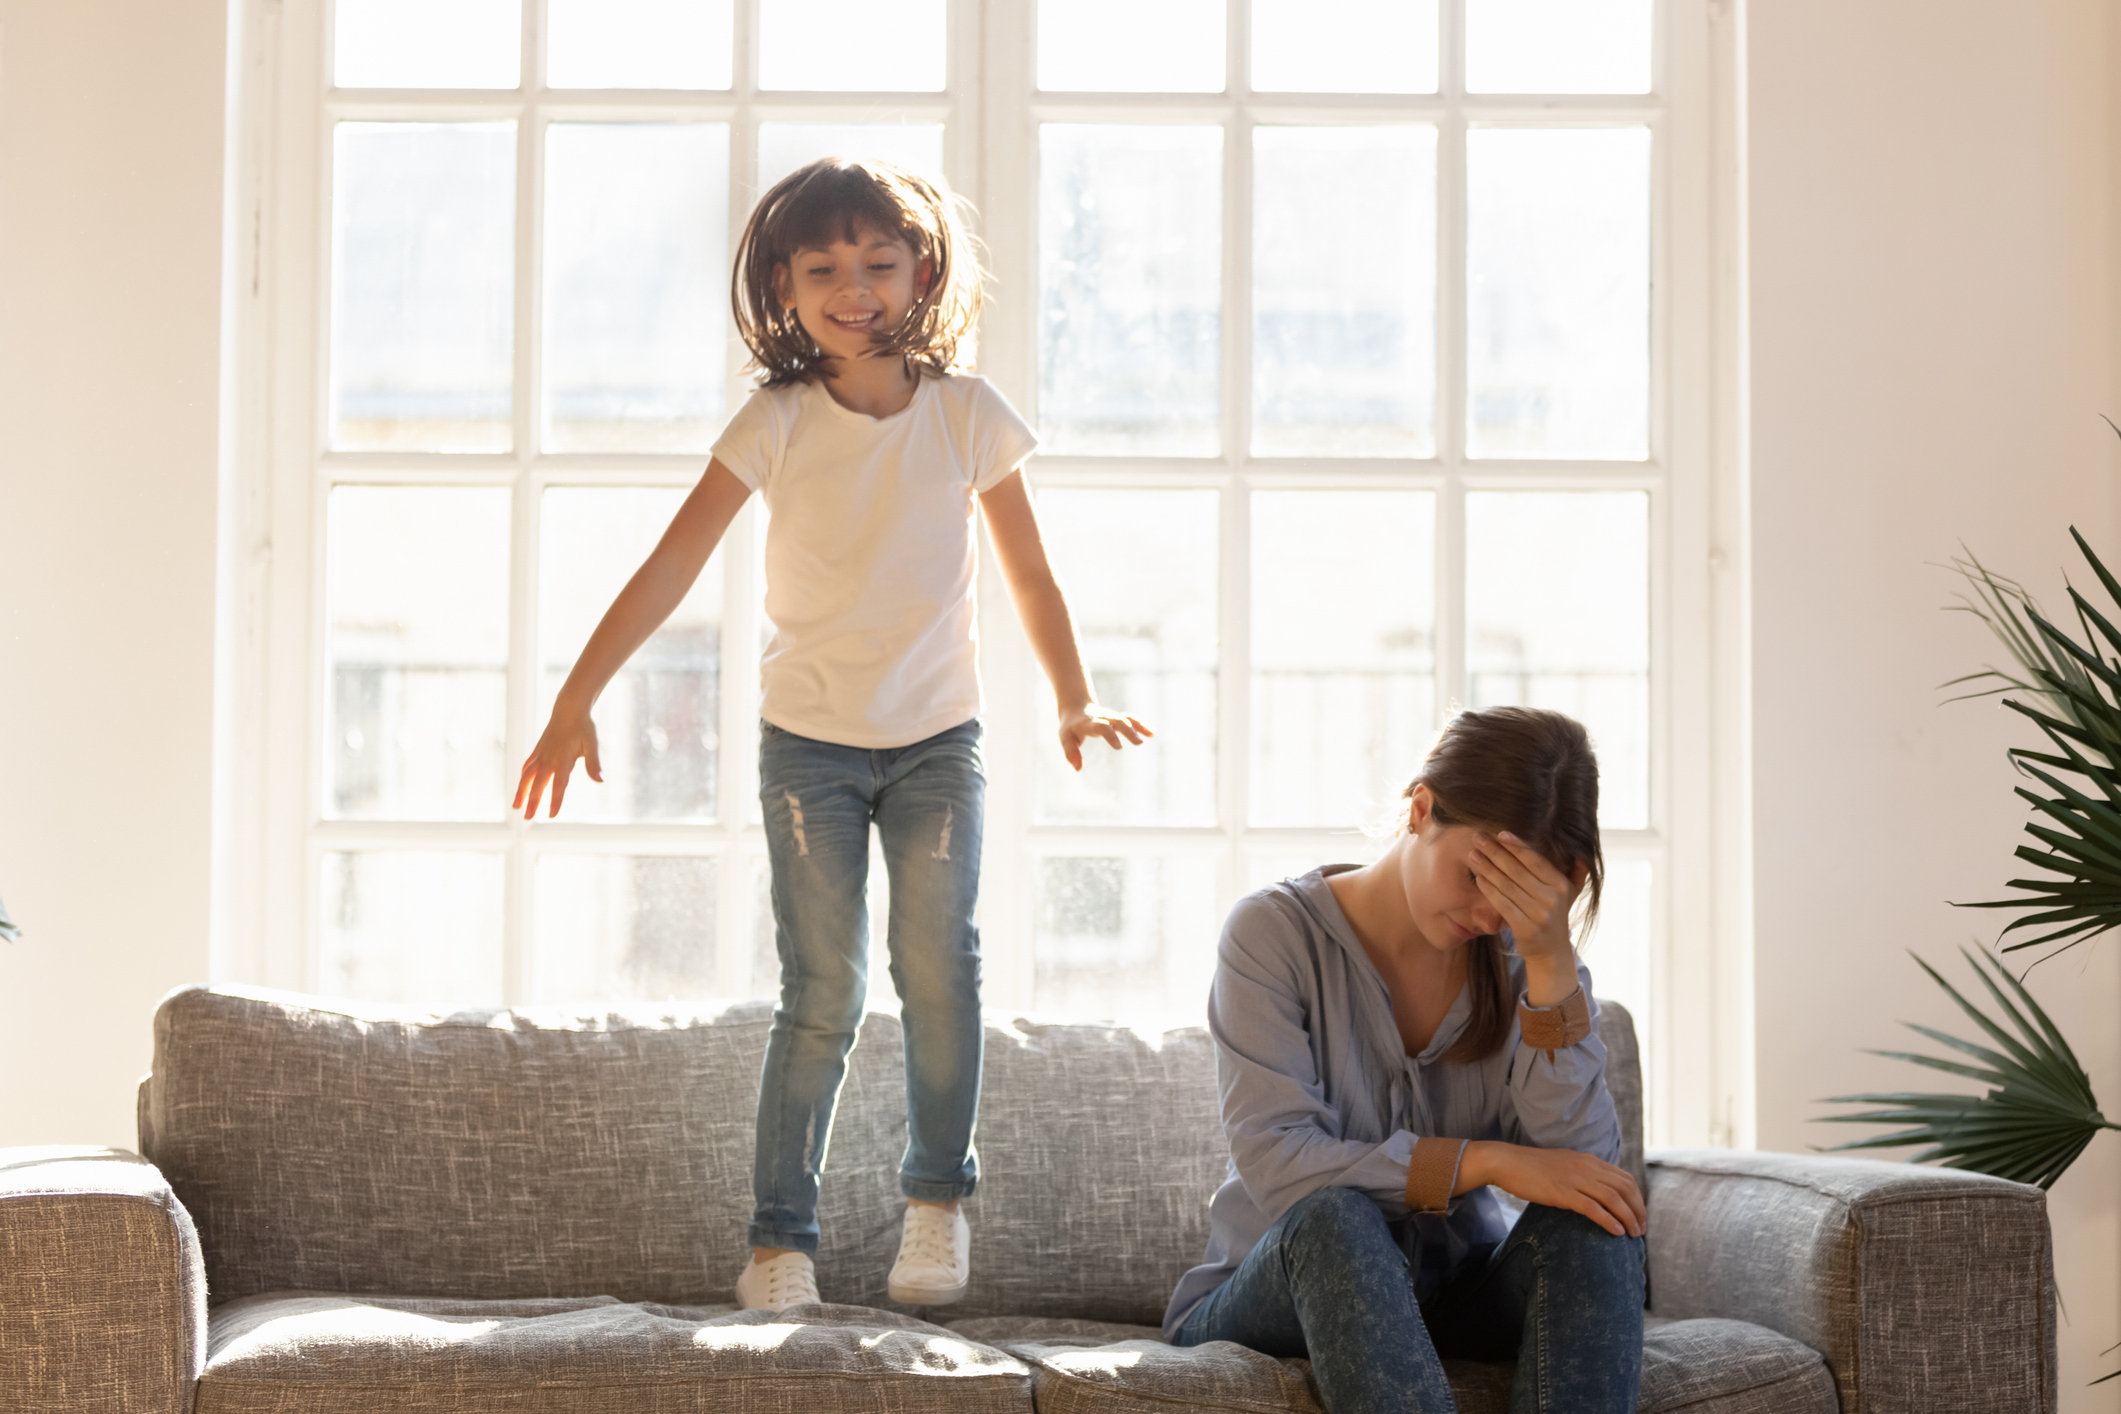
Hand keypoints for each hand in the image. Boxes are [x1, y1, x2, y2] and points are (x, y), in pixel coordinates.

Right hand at [514, 709, 601, 818]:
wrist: (569, 708)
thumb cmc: (583, 727)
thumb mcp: (592, 745)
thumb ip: (594, 764)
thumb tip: (600, 781)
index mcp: (562, 760)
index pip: (558, 786)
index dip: (555, 801)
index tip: (551, 815)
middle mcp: (548, 759)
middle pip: (538, 785)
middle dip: (533, 802)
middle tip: (527, 818)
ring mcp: (541, 754)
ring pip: (527, 777)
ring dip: (521, 792)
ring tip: (515, 806)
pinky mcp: (538, 749)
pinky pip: (528, 766)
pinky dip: (524, 777)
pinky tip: (522, 785)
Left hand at [1058, 703, 1151, 770]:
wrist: (1076, 708)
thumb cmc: (1070, 727)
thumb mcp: (1066, 738)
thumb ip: (1071, 753)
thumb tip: (1078, 768)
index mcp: (1090, 723)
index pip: (1101, 726)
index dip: (1110, 735)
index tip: (1119, 747)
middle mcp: (1103, 718)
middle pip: (1118, 721)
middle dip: (1128, 731)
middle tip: (1138, 743)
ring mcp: (1112, 717)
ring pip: (1126, 719)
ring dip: (1137, 727)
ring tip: (1150, 736)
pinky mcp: (1117, 719)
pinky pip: (1131, 720)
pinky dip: (1141, 725)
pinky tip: (1151, 734)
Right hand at [1464, 1141, 1644, 1237]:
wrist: (1506, 1162)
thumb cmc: (1532, 1167)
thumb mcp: (1564, 1165)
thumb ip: (1582, 1174)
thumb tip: (1596, 1192)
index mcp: (1588, 1161)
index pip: (1624, 1179)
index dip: (1638, 1199)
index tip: (1639, 1216)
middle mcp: (1586, 1167)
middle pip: (1625, 1189)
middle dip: (1638, 1210)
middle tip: (1640, 1229)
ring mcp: (1575, 1178)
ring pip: (1613, 1198)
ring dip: (1628, 1218)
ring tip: (1633, 1234)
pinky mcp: (1562, 1192)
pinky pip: (1593, 1207)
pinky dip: (1608, 1220)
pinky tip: (1615, 1232)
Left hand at [1469, 831, 1584, 963]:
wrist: (1552, 952)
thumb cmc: (1555, 915)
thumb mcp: (1572, 892)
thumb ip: (1576, 870)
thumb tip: (1582, 849)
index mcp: (1561, 885)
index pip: (1535, 861)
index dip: (1517, 846)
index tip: (1500, 833)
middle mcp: (1552, 898)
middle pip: (1517, 870)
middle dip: (1495, 852)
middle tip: (1478, 838)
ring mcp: (1538, 914)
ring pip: (1507, 886)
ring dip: (1487, 868)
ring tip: (1473, 855)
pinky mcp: (1525, 928)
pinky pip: (1503, 904)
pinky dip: (1489, 890)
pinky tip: (1478, 879)